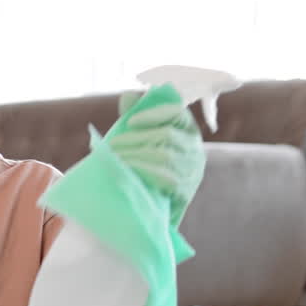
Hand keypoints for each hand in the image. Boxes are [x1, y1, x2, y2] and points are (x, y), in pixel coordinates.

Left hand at [108, 87, 204, 222]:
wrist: (148, 209)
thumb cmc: (143, 169)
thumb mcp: (139, 141)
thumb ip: (135, 119)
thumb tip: (128, 96)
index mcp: (187, 131)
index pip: (177, 113)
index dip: (155, 113)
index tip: (131, 121)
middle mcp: (195, 149)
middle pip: (166, 135)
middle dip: (134, 139)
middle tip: (110, 146)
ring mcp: (193, 171)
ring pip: (164, 155)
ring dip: (134, 155)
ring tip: (113, 159)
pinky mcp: (186, 191)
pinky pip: (165, 177)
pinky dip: (143, 172)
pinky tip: (127, 172)